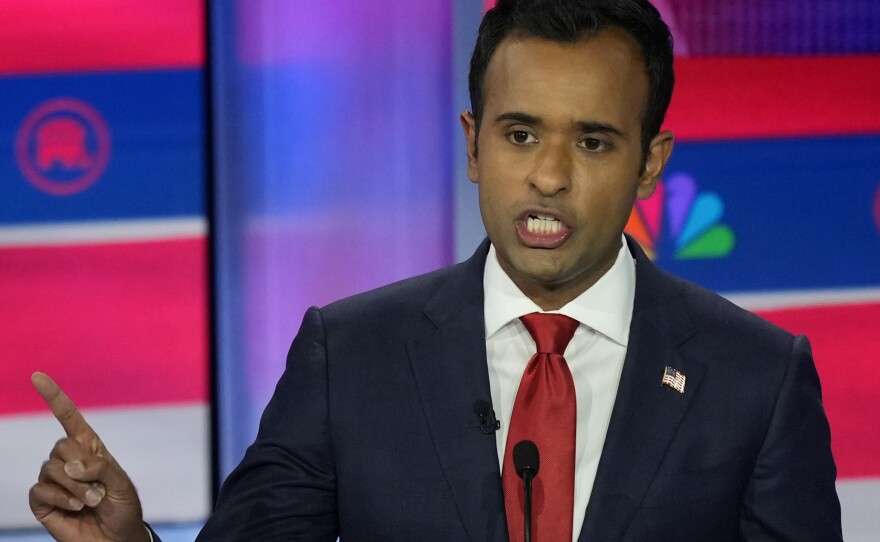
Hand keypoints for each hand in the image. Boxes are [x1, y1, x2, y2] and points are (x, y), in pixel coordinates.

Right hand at [29, 372, 149, 541]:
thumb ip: (100, 468)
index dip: (54, 396)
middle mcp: (68, 460)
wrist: (115, 538)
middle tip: (98, 490)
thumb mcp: (121, 483)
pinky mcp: (42, 501)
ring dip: (75, 488)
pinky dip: (61, 499)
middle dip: (82, 469)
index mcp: (89, 448)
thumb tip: (70, 466)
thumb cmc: (122, 507)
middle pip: (61, 446)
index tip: (37, 377)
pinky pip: (40, 490)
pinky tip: (75, 508)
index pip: (68, 417)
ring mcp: (54, 480)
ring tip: (91, 502)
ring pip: (51, 469)